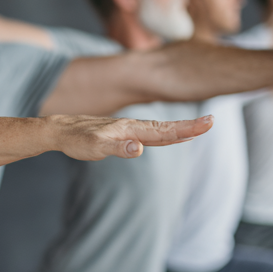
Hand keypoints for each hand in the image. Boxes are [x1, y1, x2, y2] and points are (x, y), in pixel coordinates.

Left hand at [51, 114, 212, 160]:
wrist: (59, 130)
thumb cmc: (75, 139)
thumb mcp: (93, 147)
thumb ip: (117, 148)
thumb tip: (139, 149)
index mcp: (130, 129)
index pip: (163, 130)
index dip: (186, 128)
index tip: (208, 123)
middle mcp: (132, 126)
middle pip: (166, 128)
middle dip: (190, 126)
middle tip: (213, 122)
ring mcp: (128, 129)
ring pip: (159, 130)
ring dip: (180, 130)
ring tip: (200, 128)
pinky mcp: (123, 134)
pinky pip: (149, 134)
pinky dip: (164, 134)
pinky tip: (171, 136)